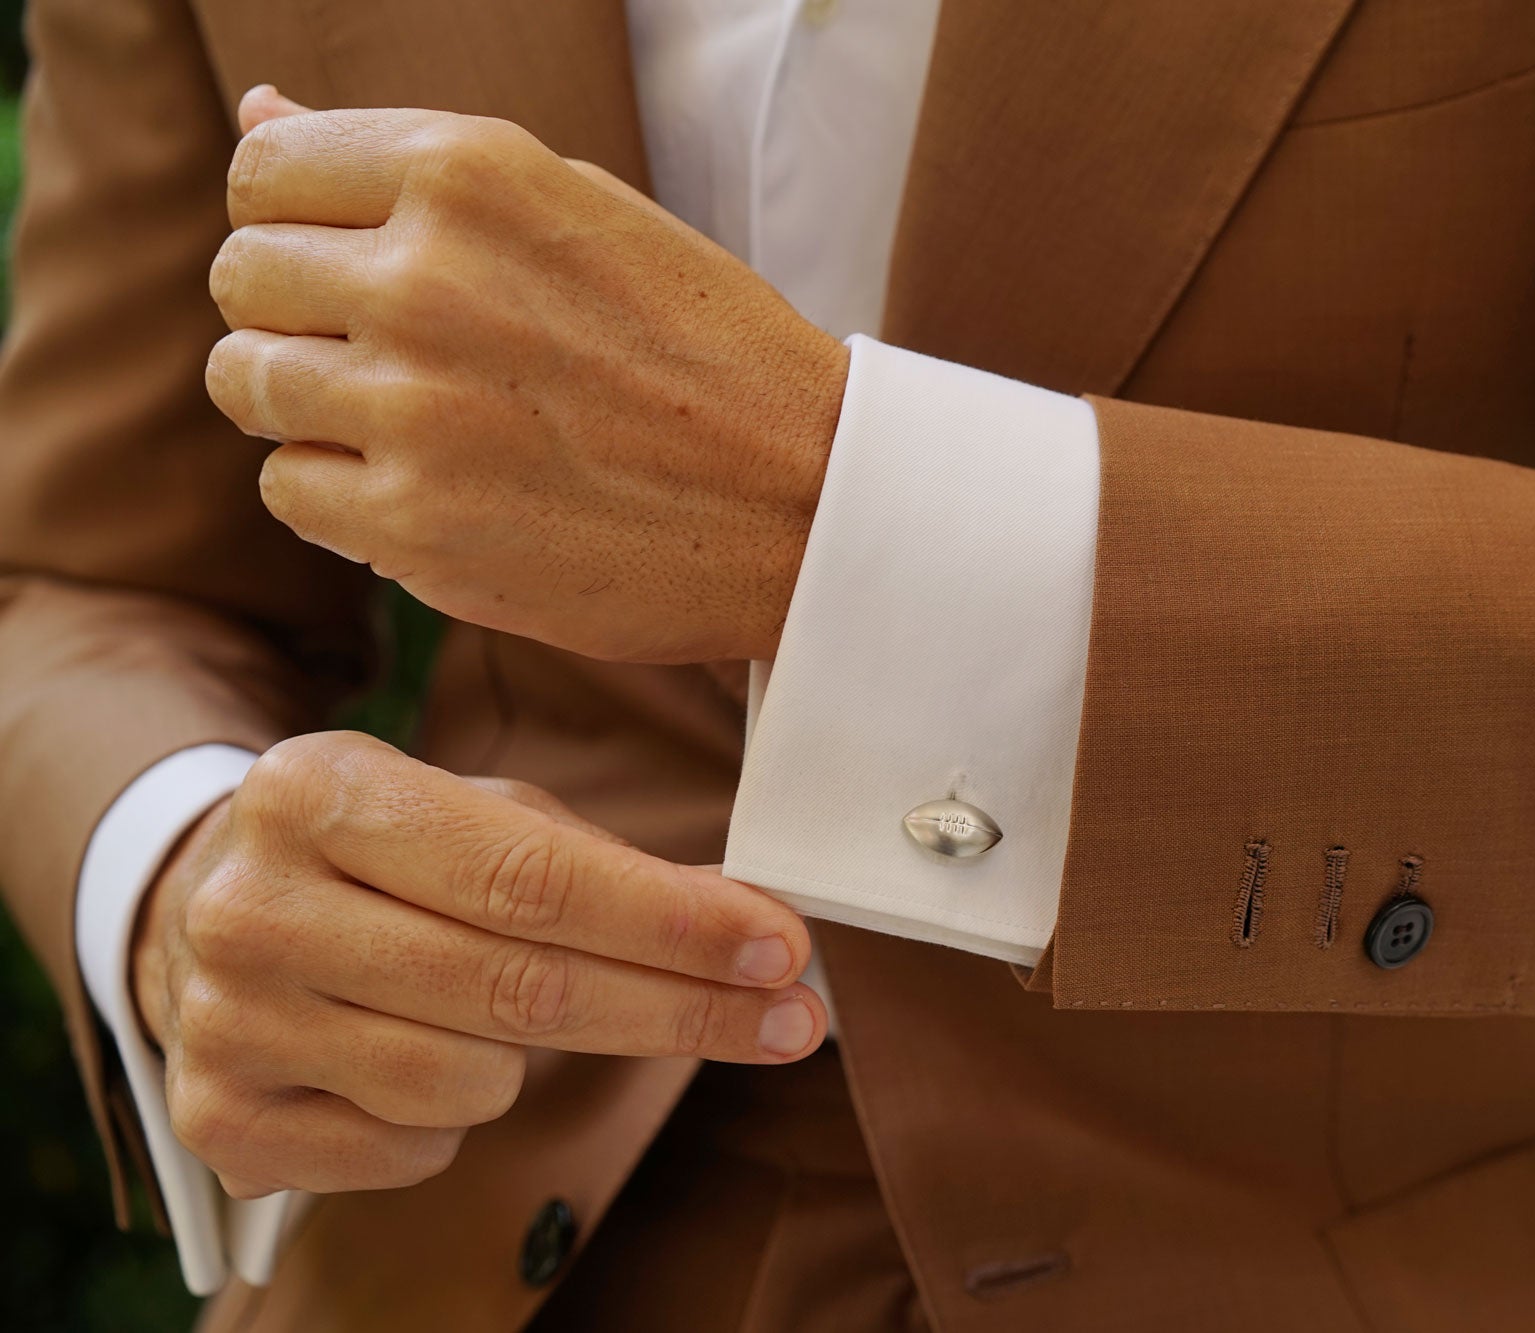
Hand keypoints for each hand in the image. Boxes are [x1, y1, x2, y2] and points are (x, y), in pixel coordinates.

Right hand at [130, 731, 823, 1197]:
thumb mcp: (476, 816)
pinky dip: (448, 1117)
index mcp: (319, 790)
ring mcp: (225, 1020)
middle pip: (518, 987)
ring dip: (528, 1061)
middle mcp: (254, 905)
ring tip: (494, 1011)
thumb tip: (749, 927)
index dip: (670, 924)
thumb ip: (605, 865)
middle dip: (679, 1010)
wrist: (200, 914)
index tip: (779, 948)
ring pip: (468, 1080)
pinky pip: (411, 1146)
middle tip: (790, 1019)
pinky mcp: (219, 1120)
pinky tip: (416, 1057)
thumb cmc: (382, 858)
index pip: (530, 877)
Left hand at [204, 86, 848, 663]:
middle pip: (242, 279)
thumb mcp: (578, 209)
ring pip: (248, 385)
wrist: (806, 501)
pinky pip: (291, 491)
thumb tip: (259, 113)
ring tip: (410, 426)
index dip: (296, 227)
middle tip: (393, 359)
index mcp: (468, 173)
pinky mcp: (415, 525)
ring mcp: (414, 407)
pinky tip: (429, 490)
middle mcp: (426, 277)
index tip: (354, 272)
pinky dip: (343, 497)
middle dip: (297, 317)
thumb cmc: (703, 351)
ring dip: (310, 408)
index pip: (262, 176)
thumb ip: (415, 168)